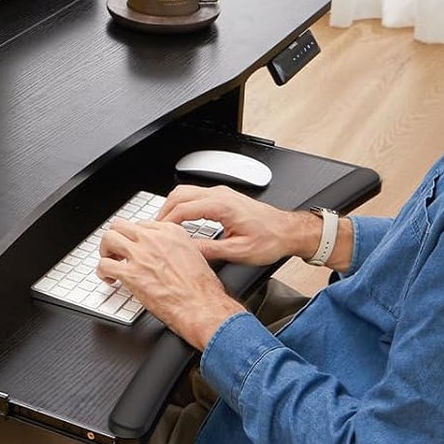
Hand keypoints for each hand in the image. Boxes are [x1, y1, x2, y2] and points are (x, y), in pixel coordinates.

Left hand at [97, 219, 243, 349]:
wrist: (202, 307)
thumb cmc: (202, 288)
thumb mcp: (194, 254)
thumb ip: (175, 247)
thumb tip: (164, 252)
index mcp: (170, 232)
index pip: (141, 224)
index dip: (134, 238)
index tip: (134, 247)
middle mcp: (153, 239)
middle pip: (121, 226)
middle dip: (117, 239)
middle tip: (117, 252)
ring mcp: (140, 254)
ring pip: (108, 238)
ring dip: (106, 251)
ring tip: (110, 263)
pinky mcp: (130, 274)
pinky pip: (104, 265)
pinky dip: (102, 272)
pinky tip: (109, 279)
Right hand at [153, 185, 319, 267]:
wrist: (287, 231)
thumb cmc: (269, 240)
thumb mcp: (239, 251)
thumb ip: (210, 250)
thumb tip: (188, 251)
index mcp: (221, 206)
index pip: (183, 209)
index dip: (167, 222)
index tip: (157, 233)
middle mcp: (219, 194)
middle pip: (179, 194)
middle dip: (164, 211)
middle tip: (155, 229)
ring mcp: (221, 193)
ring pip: (186, 191)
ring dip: (172, 206)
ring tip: (165, 225)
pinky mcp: (223, 197)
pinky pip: (195, 194)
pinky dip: (182, 204)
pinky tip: (181, 219)